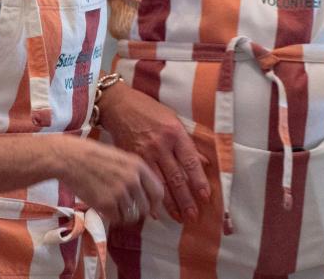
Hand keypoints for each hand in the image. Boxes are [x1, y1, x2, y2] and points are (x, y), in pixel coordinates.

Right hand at [64, 139, 163, 225]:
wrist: (70, 158)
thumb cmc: (92, 155)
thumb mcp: (120, 157)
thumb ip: (134, 173)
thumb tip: (145, 193)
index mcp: (138, 165)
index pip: (158, 192)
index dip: (155, 204)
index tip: (151, 209)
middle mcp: (132, 179)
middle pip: (146, 207)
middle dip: (138, 212)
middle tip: (128, 210)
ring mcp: (120, 192)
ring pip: (132, 216)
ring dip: (124, 216)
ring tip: (114, 208)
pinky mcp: (106, 204)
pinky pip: (117, 219)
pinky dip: (112, 217)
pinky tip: (104, 207)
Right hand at [98, 83, 210, 223]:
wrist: (118, 105)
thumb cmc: (148, 110)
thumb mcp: (172, 119)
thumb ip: (187, 142)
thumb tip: (204, 162)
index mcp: (174, 132)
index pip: (190, 162)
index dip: (199, 181)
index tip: (205, 196)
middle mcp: (160, 144)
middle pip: (176, 177)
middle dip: (186, 199)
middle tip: (193, 215)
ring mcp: (144, 153)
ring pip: (160, 184)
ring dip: (171, 204)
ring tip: (179, 218)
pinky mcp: (131, 160)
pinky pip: (143, 183)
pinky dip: (150, 198)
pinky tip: (155, 211)